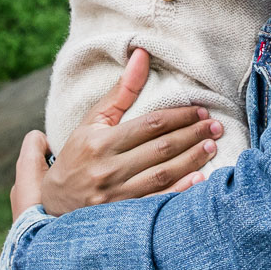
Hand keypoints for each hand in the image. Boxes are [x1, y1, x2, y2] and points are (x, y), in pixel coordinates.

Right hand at [10, 49, 222, 219]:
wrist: (56, 200)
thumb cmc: (79, 154)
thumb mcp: (94, 121)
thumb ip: (122, 91)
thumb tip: (141, 54)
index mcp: (100, 142)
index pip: (150, 125)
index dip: (179, 116)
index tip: (200, 111)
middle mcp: (108, 168)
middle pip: (161, 148)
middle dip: (192, 135)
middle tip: (214, 127)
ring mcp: (116, 195)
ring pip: (163, 174)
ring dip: (192, 160)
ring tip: (211, 147)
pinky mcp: (123, 215)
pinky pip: (158, 201)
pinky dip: (181, 191)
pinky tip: (200, 180)